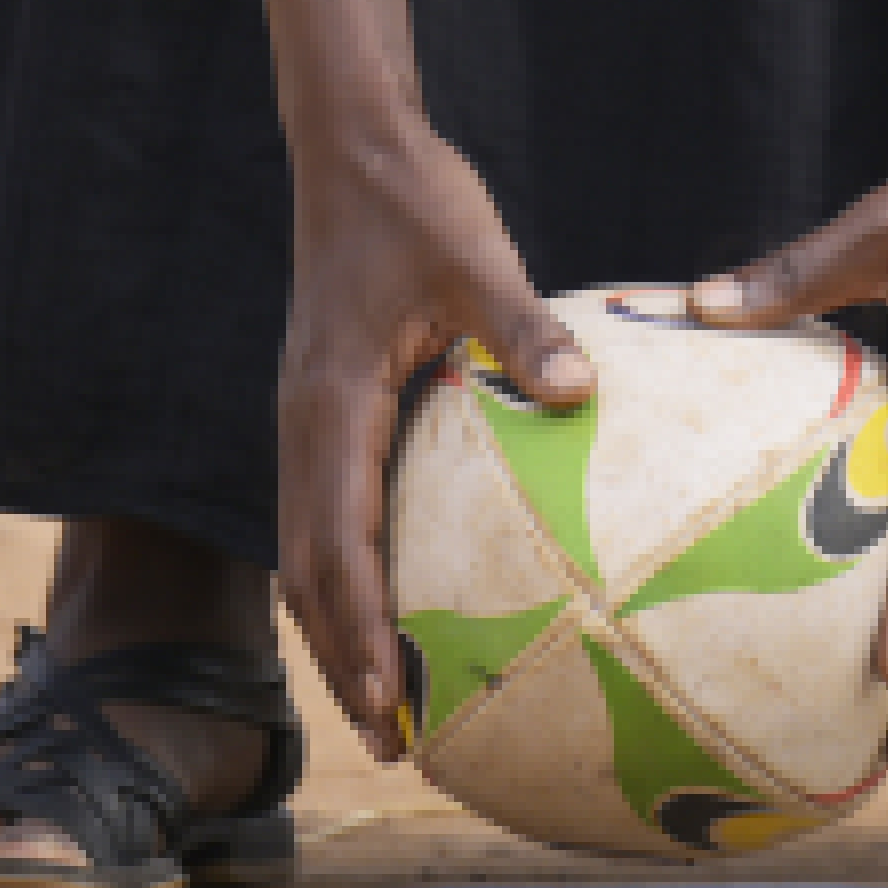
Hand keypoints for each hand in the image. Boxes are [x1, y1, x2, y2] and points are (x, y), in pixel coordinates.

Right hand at [272, 107, 579, 761]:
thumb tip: (583, 392)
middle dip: (341, 658)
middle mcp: (304, 424)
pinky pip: (329, 510)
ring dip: (339, 626)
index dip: (357, 629)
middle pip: (307, 570)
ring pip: (307, 547)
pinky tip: (404, 600)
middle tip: (391, 738)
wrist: (353, 148)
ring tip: (389, 700)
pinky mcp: (325, 408)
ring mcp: (307, 419)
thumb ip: (521, 327)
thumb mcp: (476, 255)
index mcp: (330, 403)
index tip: (386, 699)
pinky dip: (351, 572)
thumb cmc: (416, 200)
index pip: (336, 542)